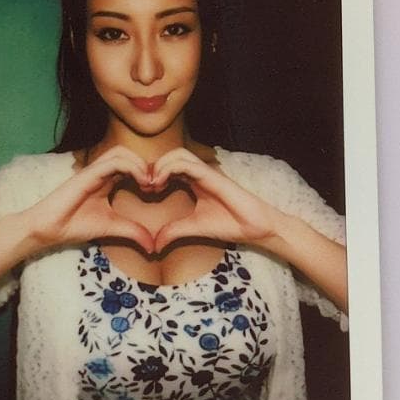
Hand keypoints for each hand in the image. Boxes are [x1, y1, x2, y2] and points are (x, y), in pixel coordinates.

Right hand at [27, 145, 154, 253]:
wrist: (50, 229)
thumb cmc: (74, 225)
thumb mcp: (112, 227)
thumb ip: (133, 231)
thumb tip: (154, 247)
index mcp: (106, 180)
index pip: (130, 165)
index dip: (147, 173)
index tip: (158, 190)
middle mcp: (100, 171)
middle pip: (128, 153)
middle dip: (146, 165)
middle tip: (157, 184)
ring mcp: (92, 170)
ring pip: (121, 153)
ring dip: (140, 164)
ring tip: (149, 183)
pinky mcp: (87, 173)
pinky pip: (113, 162)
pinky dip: (131, 168)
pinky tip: (141, 182)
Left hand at [150, 148, 279, 253]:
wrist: (256, 227)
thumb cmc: (230, 224)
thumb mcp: (194, 228)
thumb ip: (174, 231)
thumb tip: (155, 244)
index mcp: (195, 182)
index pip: (169, 167)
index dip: (153, 174)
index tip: (143, 190)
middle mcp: (200, 173)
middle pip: (171, 156)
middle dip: (153, 166)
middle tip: (143, 185)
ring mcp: (208, 173)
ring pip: (179, 155)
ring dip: (160, 165)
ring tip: (150, 184)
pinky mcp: (214, 176)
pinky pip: (189, 165)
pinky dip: (170, 169)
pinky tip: (160, 183)